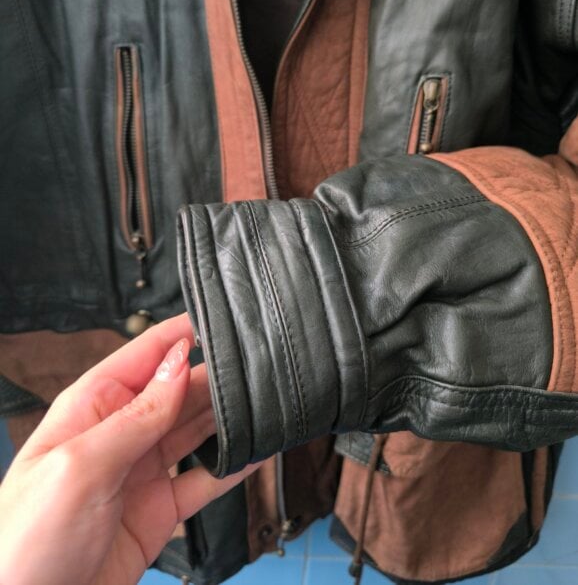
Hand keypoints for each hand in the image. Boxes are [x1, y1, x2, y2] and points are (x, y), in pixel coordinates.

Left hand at [0, 313, 257, 584]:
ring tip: (266, 402)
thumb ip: (136, 416)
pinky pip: (203, 480)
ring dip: (229, 417)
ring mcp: (141, 472)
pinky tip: (256, 450)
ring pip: (196, 431)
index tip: (223, 324)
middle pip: (179, 391)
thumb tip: (177, 364)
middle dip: (216, 377)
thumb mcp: (80, 468)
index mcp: (92, 407)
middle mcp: (120, 434)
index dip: (183, 335)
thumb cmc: (21, 544)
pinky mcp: (158, 511)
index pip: (145, 354)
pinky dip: (232, 466)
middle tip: (259, 369)